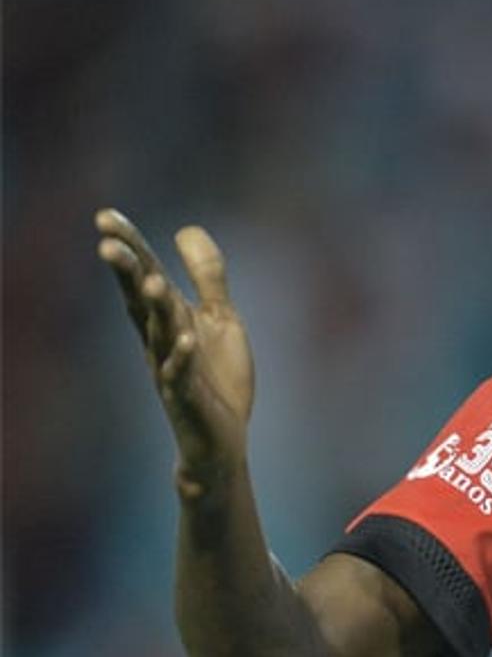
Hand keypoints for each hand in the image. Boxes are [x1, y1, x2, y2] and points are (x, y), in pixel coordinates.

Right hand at [95, 209, 254, 497]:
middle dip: (126, 273)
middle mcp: (161, 342)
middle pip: (140, 302)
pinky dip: (184, 357)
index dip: (128, 248)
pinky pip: (183, 376)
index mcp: (167, 321)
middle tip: (107, 242)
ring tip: (151, 279)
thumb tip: (187, 230)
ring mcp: (172, 370)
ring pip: (160, 335)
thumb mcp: (218, 319)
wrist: (220, 441)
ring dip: (155, 309)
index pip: (142, 277)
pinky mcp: (189, 399)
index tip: (105, 216)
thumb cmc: (216, 379)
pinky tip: (187, 338)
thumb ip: (206, 278)